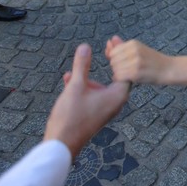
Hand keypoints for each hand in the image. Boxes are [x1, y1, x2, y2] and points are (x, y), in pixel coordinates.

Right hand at [43, 43, 129, 158]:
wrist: (60, 144)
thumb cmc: (70, 116)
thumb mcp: (76, 86)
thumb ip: (82, 65)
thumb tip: (85, 46)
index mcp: (117, 95)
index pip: (125, 68)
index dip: (120, 52)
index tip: (113, 40)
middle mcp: (115, 102)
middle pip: (116, 75)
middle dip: (109, 60)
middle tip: (107, 45)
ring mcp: (105, 109)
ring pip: (101, 85)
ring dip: (90, 73)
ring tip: (81, 61)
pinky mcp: (95, 114)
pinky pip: (92, 94)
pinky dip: (84, 85)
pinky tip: (68, 78)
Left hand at [106, 35, 168, 83]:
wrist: (168, 69)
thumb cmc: (152, 60)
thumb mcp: (138, 49)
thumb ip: (122, 46)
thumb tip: (110, 40)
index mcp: (133, 43)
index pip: (113, 52)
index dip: (115, 60)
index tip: (124, 63)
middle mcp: (134, 50)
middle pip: (113, 61)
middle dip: (117, 67)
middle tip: (128, 69)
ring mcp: (135, 62)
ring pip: (115, 70)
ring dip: (119, 74)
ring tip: (130, 74)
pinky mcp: (136, 73)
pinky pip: (119, 77)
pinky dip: (122, 80)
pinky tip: (130, 79)